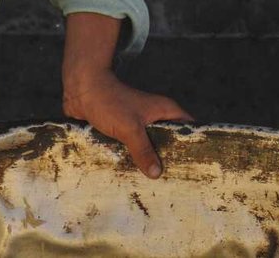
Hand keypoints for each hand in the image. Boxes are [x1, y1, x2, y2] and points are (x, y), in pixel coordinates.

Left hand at [63, 68, 191, 177]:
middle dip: (170, 161)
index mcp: (165, 110)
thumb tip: (157, 173)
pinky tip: (134, 177)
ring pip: (150, 147)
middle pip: (170, 142)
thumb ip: (143, 151)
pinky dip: (134, 159)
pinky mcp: (124, 130)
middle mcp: (156, 117)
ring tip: (157, 187)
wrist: (80, 90)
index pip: (189, 129)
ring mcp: (140, 124)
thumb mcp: (130, 129)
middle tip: (176, 185)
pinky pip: (134, 148)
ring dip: (149, 162)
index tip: (198, 168)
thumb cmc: (109, 102)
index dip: (194, 146)